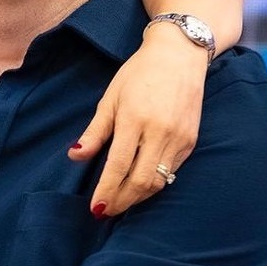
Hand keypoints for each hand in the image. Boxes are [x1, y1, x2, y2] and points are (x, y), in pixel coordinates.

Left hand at [68, 24, 206, 216]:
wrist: (179, 55)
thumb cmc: (139, 73)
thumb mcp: (111, 98)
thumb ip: (95, 131)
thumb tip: (75, 155)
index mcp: (135, 119)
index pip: (119, 166)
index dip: (107, 191)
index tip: (95, 208)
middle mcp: (160, 132)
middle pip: (141, 182)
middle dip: (121, 201)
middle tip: (105, 210)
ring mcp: (179, 138)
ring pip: (159, 181)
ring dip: (138, 197)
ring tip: (120, 201)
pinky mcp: (191, 140)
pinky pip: (172, 171)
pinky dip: (155, 183)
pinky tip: (140, 185)